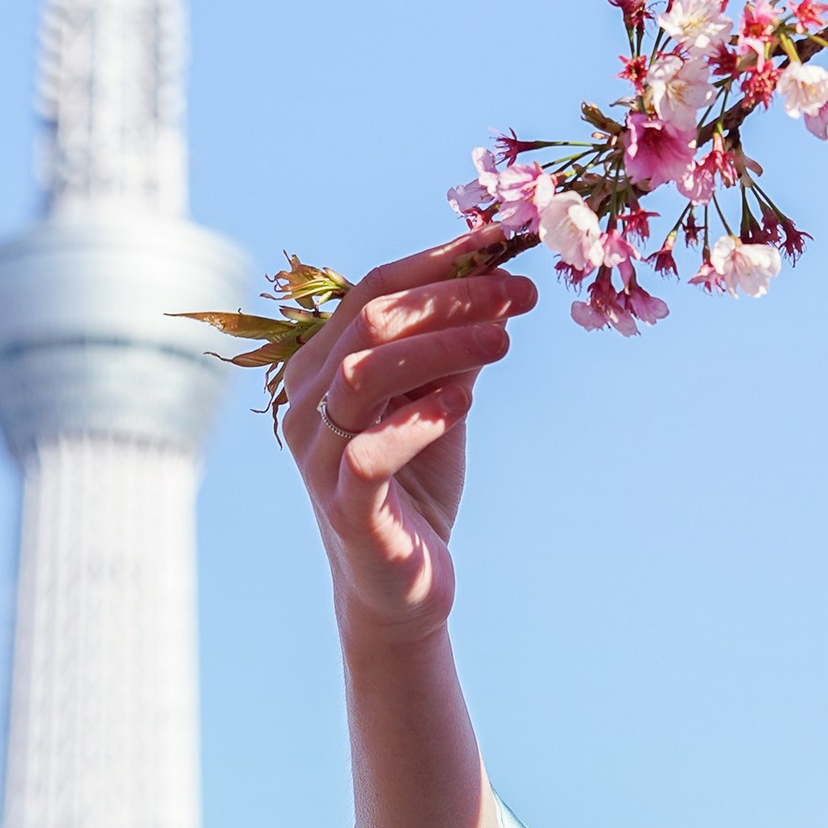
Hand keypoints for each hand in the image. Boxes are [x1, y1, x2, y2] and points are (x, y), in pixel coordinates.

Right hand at [282, 238, 536, 647]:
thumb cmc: (416, 485)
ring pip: (364, 375)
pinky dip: (417, 420)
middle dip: (450, 297)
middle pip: (371, 322)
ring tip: (502, 342)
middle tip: (519, 293)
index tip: (503, 242)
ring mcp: (319, 457)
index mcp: (325, 366)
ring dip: (440, 347)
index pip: (374, 290)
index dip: (438, 260)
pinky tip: (461, 403)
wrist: (404, 585)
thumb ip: (456, 349)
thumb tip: (501, 283)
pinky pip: (369, 453)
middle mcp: (308, 403)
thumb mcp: (441, 402)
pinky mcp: (345, 508)